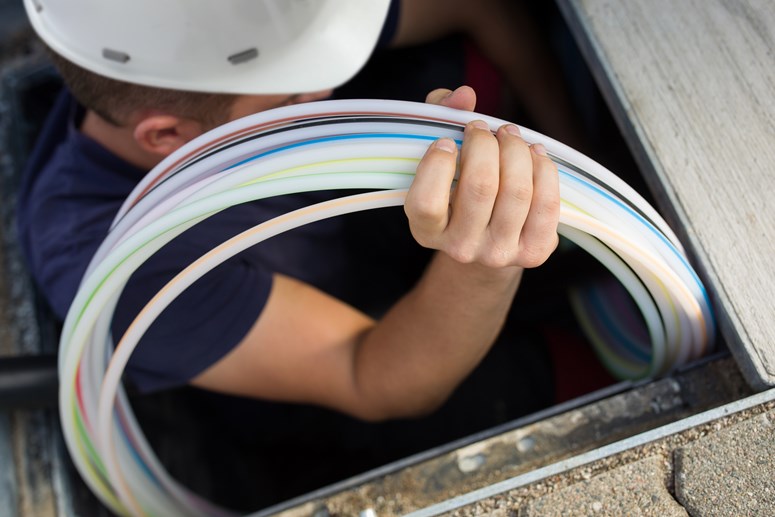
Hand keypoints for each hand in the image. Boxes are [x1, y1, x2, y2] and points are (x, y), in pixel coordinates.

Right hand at [405, 86, 559, 268]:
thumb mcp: (438, 156)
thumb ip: (440, 116)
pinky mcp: (533, 252)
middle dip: (485, 143)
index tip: (447, 141)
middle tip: (483, 128)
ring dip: (516, 149)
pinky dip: (543, 168)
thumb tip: (465, 95)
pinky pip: (546, 204)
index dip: (438, 163)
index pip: (427, 202)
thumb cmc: (455, 186)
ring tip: (510, 135)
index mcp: (426, 231)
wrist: (486, 238)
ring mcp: (498, 253)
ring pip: (517, 191)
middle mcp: (460, 248)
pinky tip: (534, 153)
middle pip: (480, 187)